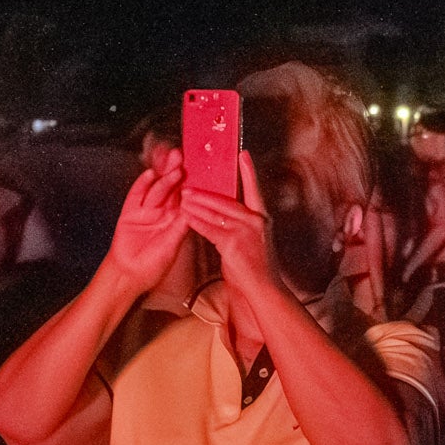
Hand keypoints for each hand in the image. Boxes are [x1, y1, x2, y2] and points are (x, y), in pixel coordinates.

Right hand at [100, 158, 189, 289]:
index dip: (189, 182)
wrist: (129, 276)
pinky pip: (136, 195)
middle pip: (170, 188)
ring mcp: (145, 211)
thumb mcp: (172, 246)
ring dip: (164, 176)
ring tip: (173, 164)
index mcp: (175, 219)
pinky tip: (149, 174)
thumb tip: (193, 210)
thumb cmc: (152, 266)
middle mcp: (161, 212)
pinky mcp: (130, 213)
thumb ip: (180, 227)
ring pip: (156, 189)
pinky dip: (142, 185)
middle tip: (182, 157)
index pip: (184, 196)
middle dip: (175, 172)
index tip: (196, 168)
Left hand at [183, 149, 282, 295]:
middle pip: (227, 199)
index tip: (242, 154)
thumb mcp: (254, 242)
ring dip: (196, 204)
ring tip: (182, 196)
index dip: (249, 171)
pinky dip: (196, 221)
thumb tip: (225, 214)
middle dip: (206, 192)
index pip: (255, 190)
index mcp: (262, 218)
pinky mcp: (233, 244)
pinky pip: (209, 228)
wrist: (263, 290)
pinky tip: (185, 216)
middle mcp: (256, 221)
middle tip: (189, 183)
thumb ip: (242, 226)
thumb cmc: (256, 269)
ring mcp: (245, 232)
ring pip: (215, 212)